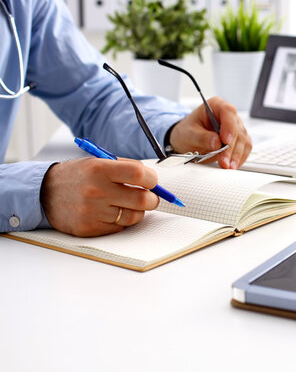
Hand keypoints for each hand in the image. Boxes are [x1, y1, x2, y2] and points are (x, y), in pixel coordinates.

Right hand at [40, 158, 159, 236]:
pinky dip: (121, 221)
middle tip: (149, 197)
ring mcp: (92, 212)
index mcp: (100, 169)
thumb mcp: (98, 162)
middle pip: (142, 200)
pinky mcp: (90, 228)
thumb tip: (154, 182)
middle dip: (152, 199)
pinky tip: (111, 212)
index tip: (151, 182)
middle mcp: (96, 190)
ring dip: (137, 211)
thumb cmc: (79, 176)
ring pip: (134, 217)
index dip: (152, 180)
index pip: (139, 174)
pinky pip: (120, 227)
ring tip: (127, 204)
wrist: (45, 193)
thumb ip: (126, 169)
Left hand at [168, 96, 251, 168]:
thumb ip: (202, 137)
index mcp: (216, 106)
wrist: (188, 140)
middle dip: (231, 148)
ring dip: (237, 155)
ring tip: (228, 166)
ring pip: (243, 140)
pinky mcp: (239, 139)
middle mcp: (228, 115)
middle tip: (224, 161)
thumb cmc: (187, 131)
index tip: (226, 141)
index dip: (229, 126)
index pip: (228, 112)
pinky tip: (233, 165)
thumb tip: (216, 142)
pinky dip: (240, 158)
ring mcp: (236, 127)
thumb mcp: (188, 133)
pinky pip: (245, 148)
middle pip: (237, 130)